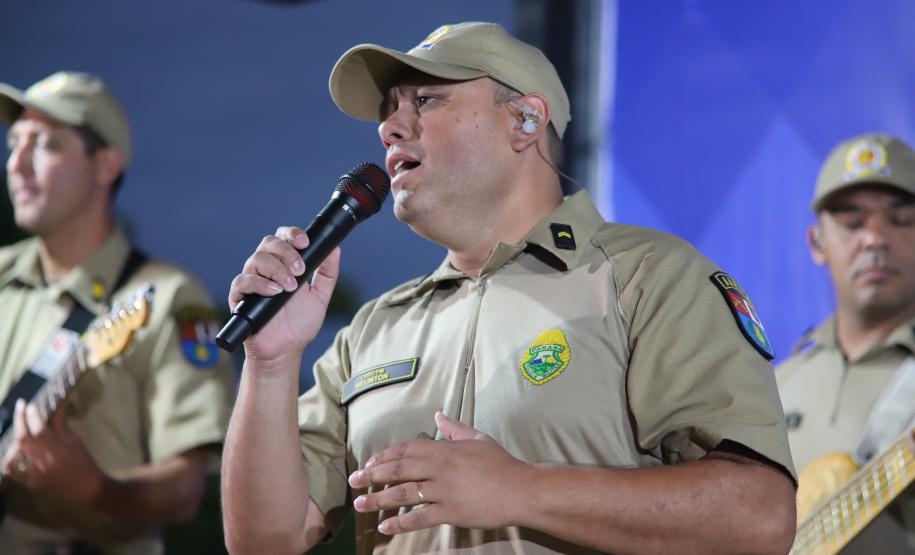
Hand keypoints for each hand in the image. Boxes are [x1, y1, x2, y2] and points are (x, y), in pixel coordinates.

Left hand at [1, 400, 105, 506]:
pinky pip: (11, 470)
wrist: (86, 490)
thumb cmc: (85, 464)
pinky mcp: (29, 483)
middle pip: (22, 439)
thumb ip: (61, 426)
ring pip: (13, 453)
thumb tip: (54, 409)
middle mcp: (43, 463)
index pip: (39, 430)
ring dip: (14, 437)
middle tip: (21, 406)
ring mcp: (34, 475)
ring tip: (20, 427)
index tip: (32, 405)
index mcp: (58, 452)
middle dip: (19, 419)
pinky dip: (9, 457)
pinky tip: (14, 449)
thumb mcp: (76, 443)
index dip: (33, 415)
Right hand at [228, 227, 340, 360]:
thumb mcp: (320, 297)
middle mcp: (266, 268)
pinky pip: (243, 281)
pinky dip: (260, 284)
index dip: (292, 234)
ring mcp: (251, 280)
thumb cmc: (300, 323)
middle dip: (287, 253)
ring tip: (290, 287)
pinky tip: (274, 292)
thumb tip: (335, 248)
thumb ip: (328, 273)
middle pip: (269, 243)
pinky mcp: (238, 296)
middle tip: (300, 270)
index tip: (305, 242)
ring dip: (276, 269)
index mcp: (284, 263)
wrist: (285, 350)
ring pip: (256, 259)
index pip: (283, 237)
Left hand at [348, 411, 531, 533]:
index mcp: (444, 449)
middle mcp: (439, 468)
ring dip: (378, 499)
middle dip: (372, 475)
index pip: (407, 449)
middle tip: (353, 480)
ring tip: (360, 504)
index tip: (369, 462)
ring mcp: (443, 491)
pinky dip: (400, 523)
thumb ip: (454, 428)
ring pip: (403, 494)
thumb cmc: (501, 463)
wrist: (521, 489)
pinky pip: (419, 518)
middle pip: (398, 469)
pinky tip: (385, 527)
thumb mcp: (477, 438)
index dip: (385, 455)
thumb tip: (437, 415)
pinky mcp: (449, 512)